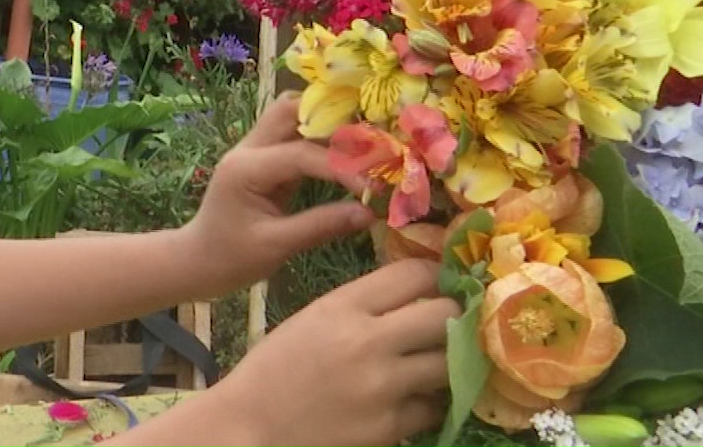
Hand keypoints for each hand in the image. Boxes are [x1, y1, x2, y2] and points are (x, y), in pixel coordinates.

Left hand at [179, 92, 372, 293]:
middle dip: (332, 120)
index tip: (372, 185)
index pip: (300, 154)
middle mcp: (248, 149)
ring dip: (328, 124)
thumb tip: (368, 213)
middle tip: (372, 143)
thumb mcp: (276, 247)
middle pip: (291, 110)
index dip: (340, 166)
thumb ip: (321, 226)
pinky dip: (322, 140)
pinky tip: (349, 153)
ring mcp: (255, 150)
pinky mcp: (266, 160)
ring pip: (293, 116)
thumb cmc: (231, 258)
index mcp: (245, 168)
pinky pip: (295, 136)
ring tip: (365, 144)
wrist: (199, 261)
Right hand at [209, 259, 455, 446]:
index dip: (434, 276)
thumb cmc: (275, 367)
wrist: (251, 425)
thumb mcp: (312, 318)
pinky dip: (428, 402)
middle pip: (445, 315)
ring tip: (432, 362)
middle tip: (444, 324)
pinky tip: (411, 398)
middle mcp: (368, 341)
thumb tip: (415, 296)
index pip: (414, 274)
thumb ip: (361, 305)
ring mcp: (383, 387)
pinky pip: (434, 407)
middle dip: (451, 317)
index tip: (437, 285)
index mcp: (342, 307)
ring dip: (445, 360)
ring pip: (450, 362)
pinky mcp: (390, 427)